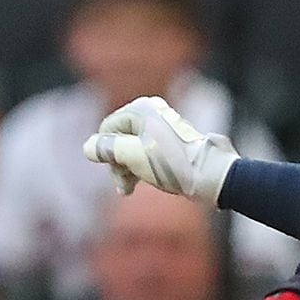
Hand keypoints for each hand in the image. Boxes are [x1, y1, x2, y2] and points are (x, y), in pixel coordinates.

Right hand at [83, 96, 236, 205]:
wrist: (211, 176)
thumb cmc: (172, 164)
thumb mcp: (133, 156)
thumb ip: (107, 149)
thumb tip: (87, 147)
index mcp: (140, 109)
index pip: (106, 130)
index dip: (106, 154)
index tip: (116, 174)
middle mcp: (150, 112)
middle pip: (118, 139)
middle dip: (117, 164)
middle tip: (123, 187)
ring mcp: (161, 126)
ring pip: (131, 147)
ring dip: (127, 169)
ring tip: (129, 190)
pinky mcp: (170, 140)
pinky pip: (145, 151)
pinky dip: (140, 166)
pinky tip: (141, 182)